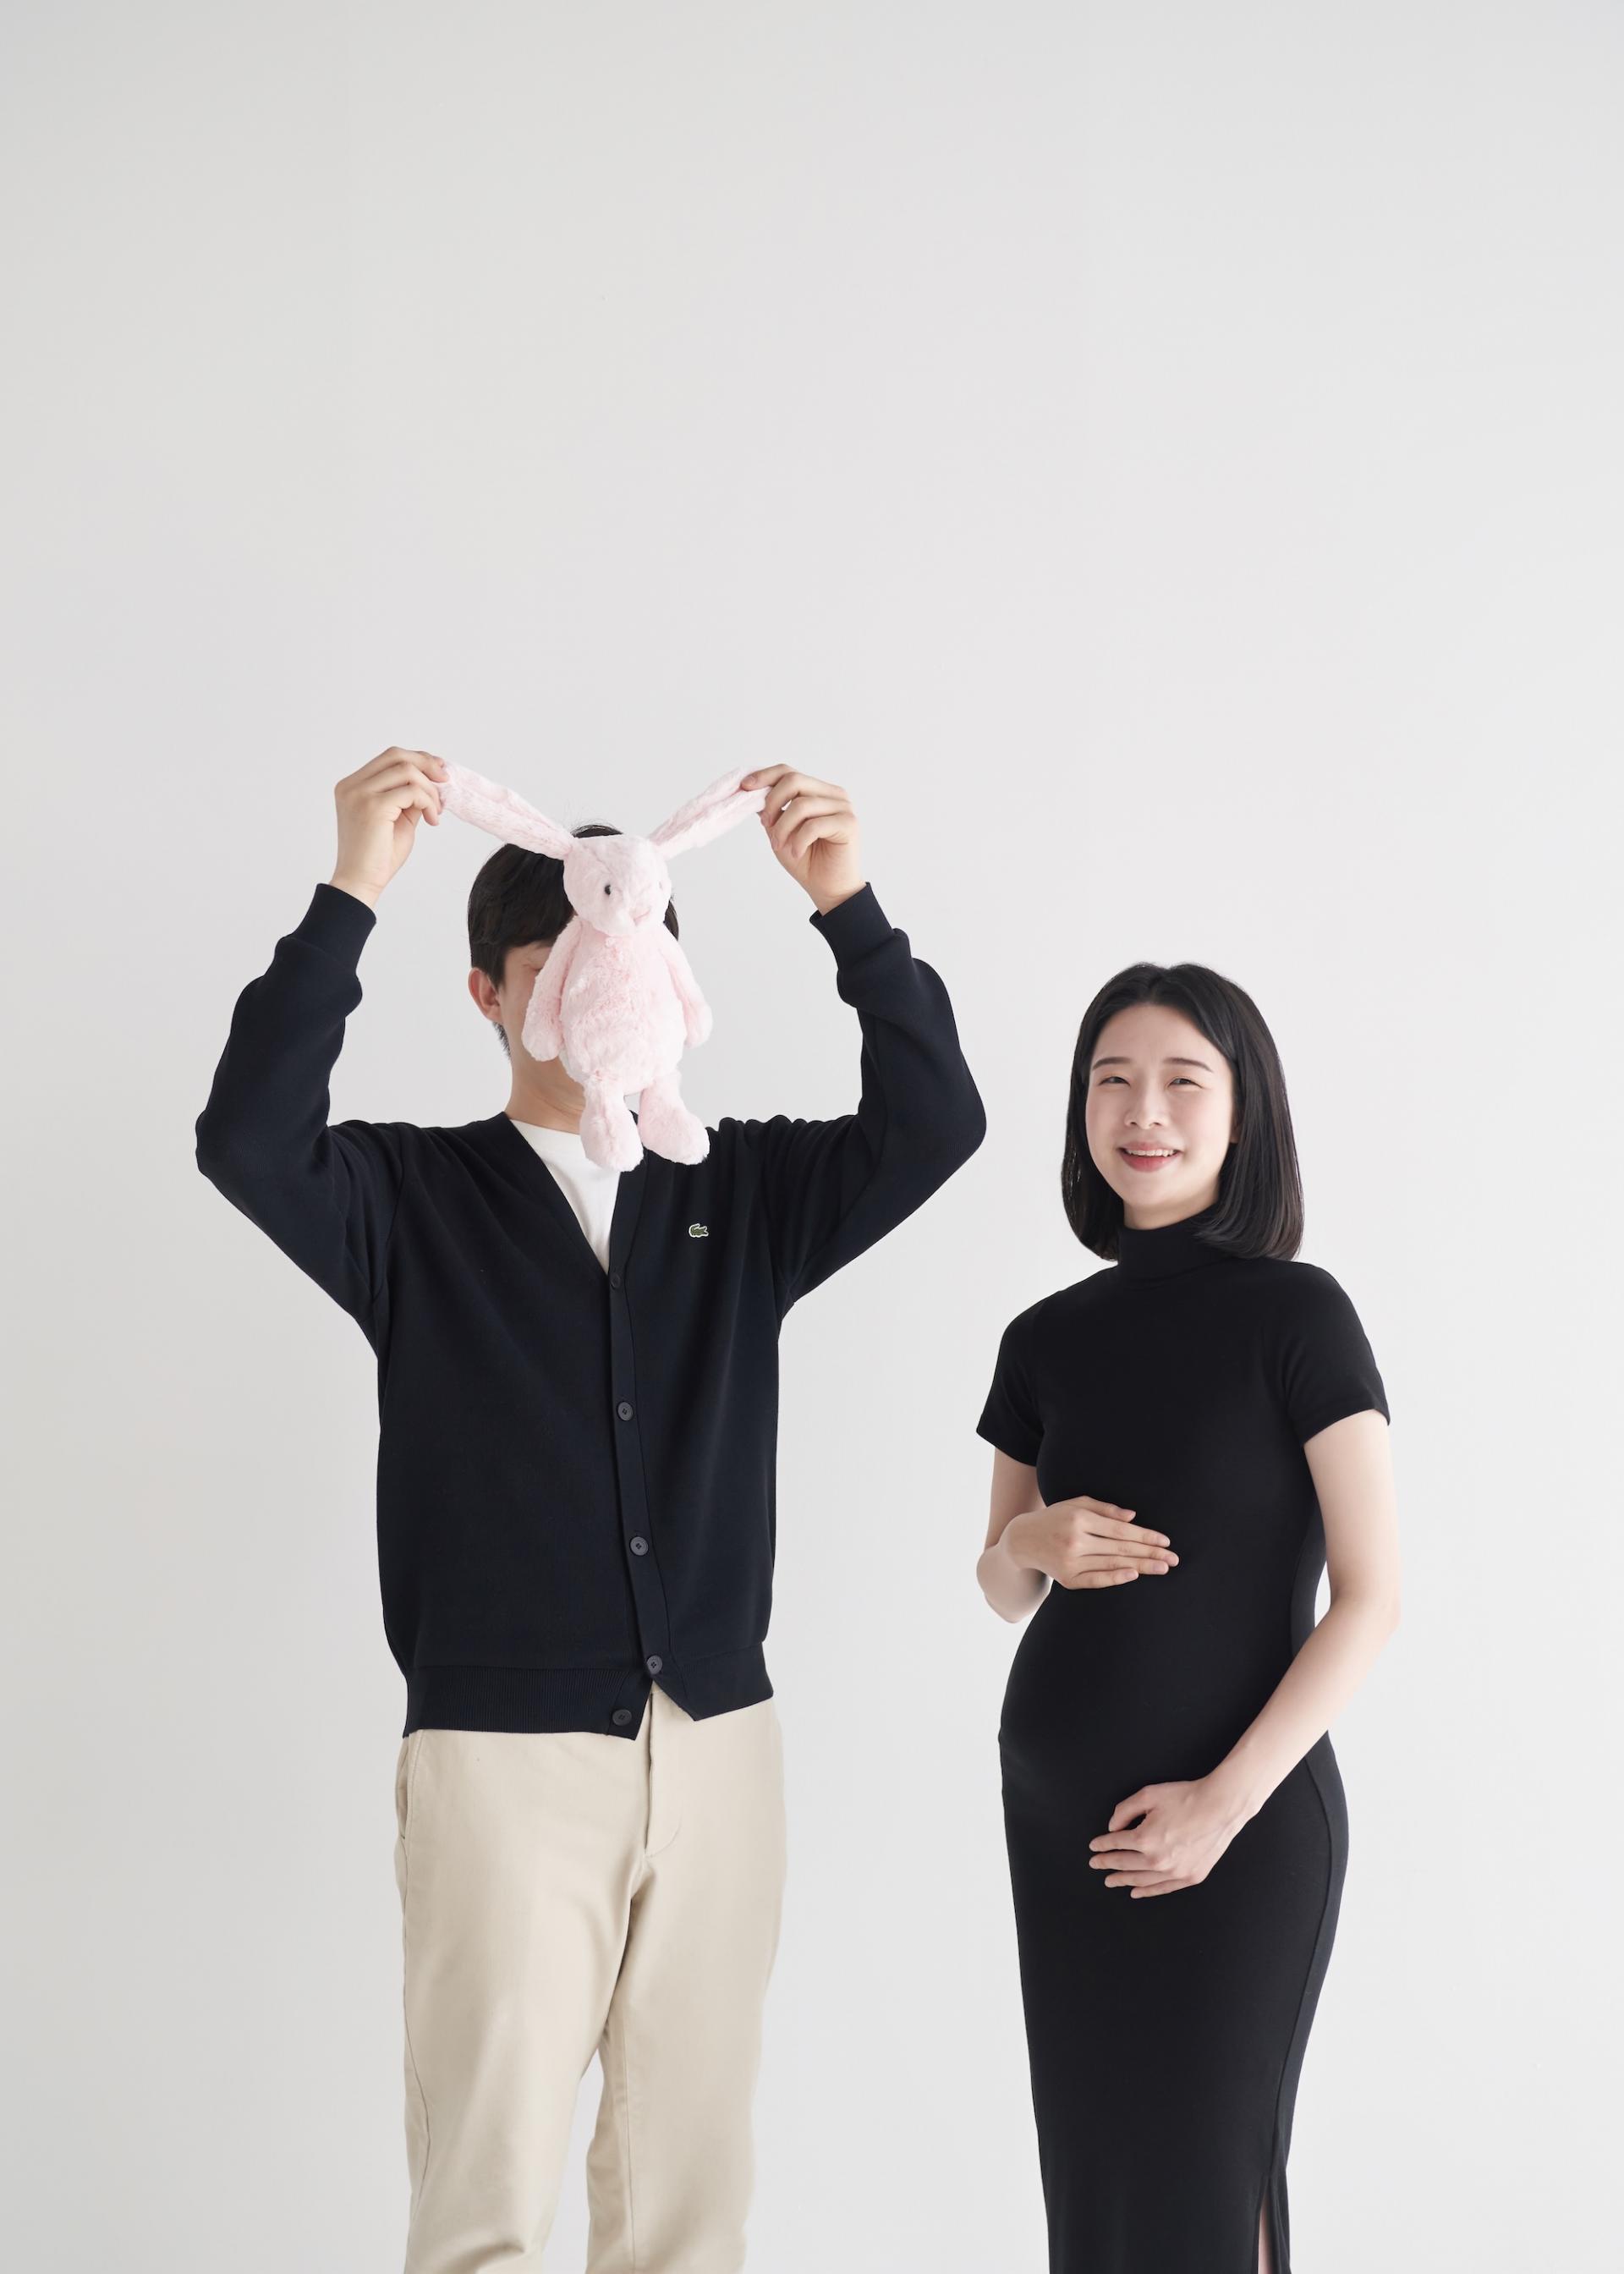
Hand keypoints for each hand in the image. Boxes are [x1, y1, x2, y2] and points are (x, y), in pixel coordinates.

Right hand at [330, 747, 447, 906]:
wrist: (360, 882)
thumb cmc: (378, 856)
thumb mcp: (398, 818)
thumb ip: (409, 797)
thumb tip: (434, 779)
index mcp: (353, 786)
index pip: (389, 758)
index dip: (418, 760)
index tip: (439, 772)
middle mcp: (352, 786)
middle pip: (396, 755)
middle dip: (427, 764)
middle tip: (446, 782)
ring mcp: (359, 794)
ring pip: (407, 771)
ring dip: (430, 790)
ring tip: (436, 812)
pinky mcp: (373, 806)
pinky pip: (412, 791)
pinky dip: (428, 803)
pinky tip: (432, 821)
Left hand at [738, 766, 864, 914]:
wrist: (829, 890)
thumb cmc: (807, 862)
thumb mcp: (780, 831)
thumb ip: (771, 810)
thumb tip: (751, 791)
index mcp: (818, 792)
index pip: (789, 772)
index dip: (764, 776)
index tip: (744, 787)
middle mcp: (833, 794)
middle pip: (794, 780)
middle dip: (772, 802)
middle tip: (766, 826)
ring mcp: (843, 807)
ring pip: (801, 805)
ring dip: (783, 828)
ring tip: (779, 846)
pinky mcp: (849, 823)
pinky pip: (814, 825)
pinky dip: (798, 841)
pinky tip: (796, 853)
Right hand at [1002, 1497, 1176, 1589]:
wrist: (1022, 1540)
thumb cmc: (1055, 1517)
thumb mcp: (1076, 1503)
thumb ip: (1105, 1509)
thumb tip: (1133, 1517)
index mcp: (1079, 1519)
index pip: (1120, 1530)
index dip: (1145, 1536)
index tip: (1166, 1541)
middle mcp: (1074, 1541)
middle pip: (1120, 1549)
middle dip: (1150, 1554)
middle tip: (1173, 1559)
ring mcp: (1070, 1562)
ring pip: (1112, 1564)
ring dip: (1141, 1567)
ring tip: (1162, 1568)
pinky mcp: (1066, 1579)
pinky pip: (1096, 1580)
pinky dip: (1115, 1579)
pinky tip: (1133, 1575)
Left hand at [1088, 1777, 1251, 1897]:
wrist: (1219, 1807)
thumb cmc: (1185, 1798)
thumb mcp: (1148, 1795)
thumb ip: (1124, 1810)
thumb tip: (1112, 1827)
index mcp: (1145, 1838)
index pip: (1116, 1844)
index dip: (1102, 1845)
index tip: (1094, 1847)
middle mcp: (1157, 1860)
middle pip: (1124, 1864)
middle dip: (1107, 1864)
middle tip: (1095, 1865)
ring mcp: (1175, 1871)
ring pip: (1141, 1880)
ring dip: (1123, 1880)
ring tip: (1111, 1881)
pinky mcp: (1190, 1877)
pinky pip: (1162, 1888)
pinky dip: (1147, 1891)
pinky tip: (1136, 1892)